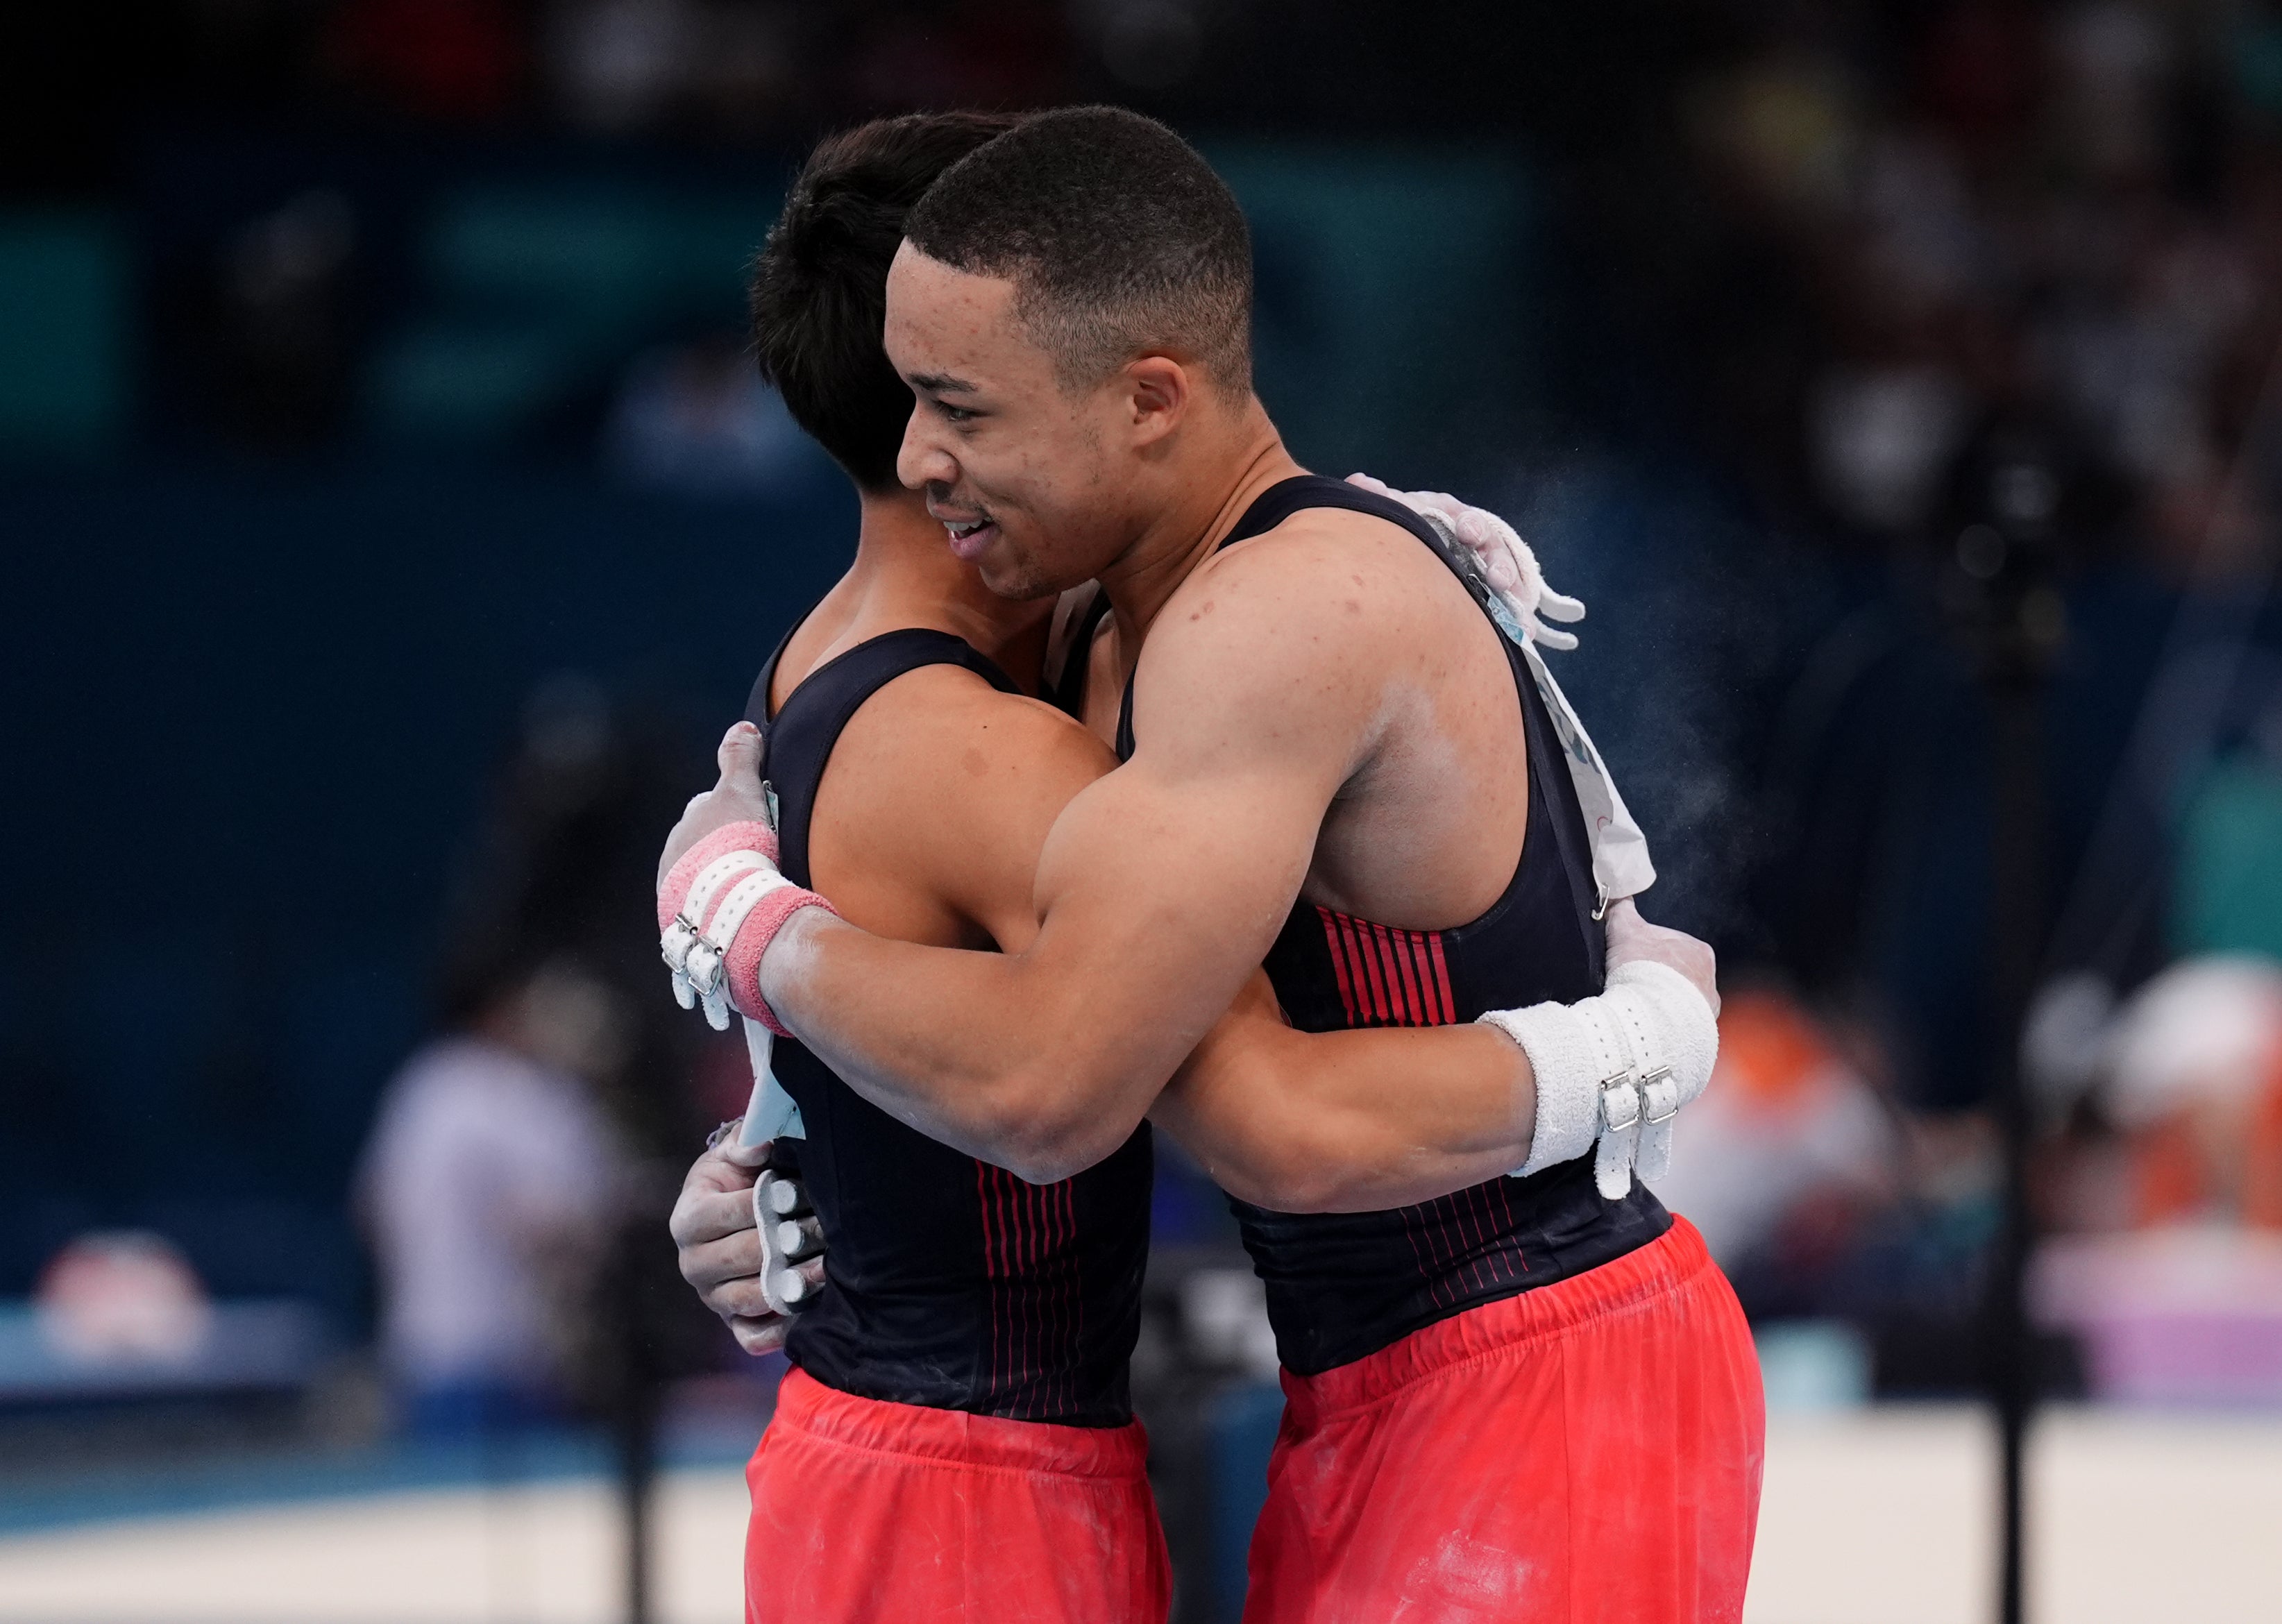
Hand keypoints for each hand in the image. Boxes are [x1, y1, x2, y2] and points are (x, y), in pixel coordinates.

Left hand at [658, 722, 774, 890]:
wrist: (727, 902)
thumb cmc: (736, 842)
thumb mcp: (742, 790)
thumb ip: (739, 758)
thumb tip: (741, 728)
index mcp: (687, 823)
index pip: (706, 810)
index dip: (730, 814)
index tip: (751, 823)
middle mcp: (673, 854)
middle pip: (699, 844)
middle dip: (719, 847)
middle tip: (751, 855)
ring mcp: (674, 887)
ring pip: (698, 875)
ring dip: (716, 877)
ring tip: (744, 885)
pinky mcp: (682, 918)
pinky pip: (699, 905)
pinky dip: (715, 903)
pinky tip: (734, 906)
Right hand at [667, 1129, 823, 1355]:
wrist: (739, 1211)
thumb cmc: (741, 1175)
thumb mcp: (736, 1151)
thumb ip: (746, 1140)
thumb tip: (759, 1146)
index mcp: (688, 1220)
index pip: (729, 1213)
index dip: (767, 1203)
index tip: (801, 1194)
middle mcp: (693, 1264)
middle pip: (744, 1256)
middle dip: (788, 1242)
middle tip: (826, 1229)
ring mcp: (713, 1298)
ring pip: (751, 1298)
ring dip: (793, 1283)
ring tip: (829, 1266)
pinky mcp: (733, 1322)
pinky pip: (752, 1337)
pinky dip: (780, 1331)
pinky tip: (808, 1313)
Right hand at [1602, 897, 1718, 1017]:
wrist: (1652, 1013)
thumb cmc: (1642, 968)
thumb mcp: (1624, 929)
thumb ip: (1621, 909)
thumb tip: (1617, 892)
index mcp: (1698, 950)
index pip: (1670, 947)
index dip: (1646, 952)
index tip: (1630, 962)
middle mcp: (1708, 978)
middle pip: (1676, 974)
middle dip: (1656, 978)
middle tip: (1632, 983)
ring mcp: (1705, 1005)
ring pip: (1679, 999)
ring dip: (1661, 1001)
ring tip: (1639, 1004)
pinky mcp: (1698, 1027)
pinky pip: (1679, 1021)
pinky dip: (1665, 1020)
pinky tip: (1649, 1020)